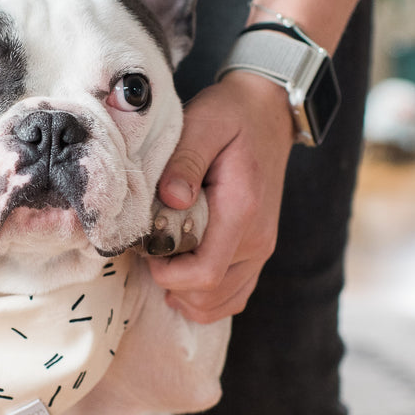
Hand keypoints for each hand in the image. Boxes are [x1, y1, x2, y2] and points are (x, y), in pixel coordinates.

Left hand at [146, 72, 294, 322]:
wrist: (268, 113)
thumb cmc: (230, 116)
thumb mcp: (203, 124)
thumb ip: (185, 162)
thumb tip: (170, 198)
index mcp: (242, 210)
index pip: (206, 272)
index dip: (168, 274)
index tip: (146, 252)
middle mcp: (258, 238)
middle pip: (211, 295)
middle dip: (172, 285)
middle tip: (148, 254)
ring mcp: (262, 248)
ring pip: (223, 301)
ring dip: (187, 294)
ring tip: (163, 264)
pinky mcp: (258, 250)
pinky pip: (236, 293)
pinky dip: (207, 296)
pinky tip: (183, 278)